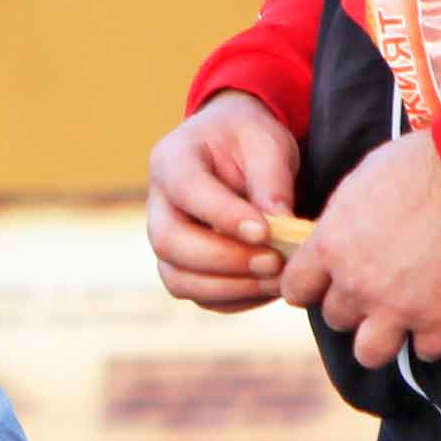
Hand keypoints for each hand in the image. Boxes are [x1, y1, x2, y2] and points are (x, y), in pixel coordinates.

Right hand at [146, 91, 303, 312]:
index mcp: (172, 159)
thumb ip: (271, 182)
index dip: (223, 215)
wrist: (238, 150)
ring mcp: (166, 239)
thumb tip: (282, 227)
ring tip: (276, 279)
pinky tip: (268, 286)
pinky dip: (235, 299)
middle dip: (224, 259)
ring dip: (230, 287)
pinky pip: (200, 296)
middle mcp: (158, 203)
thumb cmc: (249, 141)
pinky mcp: (182, 266)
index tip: (265, 231)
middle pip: (169, 242)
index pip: (187, 190)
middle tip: (274, 262)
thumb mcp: (267, 144)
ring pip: (178, 279)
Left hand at [279, 131, 440, 368]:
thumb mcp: (364, 181)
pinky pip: (426, 351)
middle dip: (354, 306)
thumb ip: (344, 220)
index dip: (311, 287)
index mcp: (332, 245)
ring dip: (383, 337)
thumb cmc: (425, 163)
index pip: (296, 288)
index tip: (325, 284)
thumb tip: (339, 234)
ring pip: (369, 353)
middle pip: (336, 319)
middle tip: (378, 288)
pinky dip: (434, 337)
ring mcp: (398, 308)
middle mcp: (357, 284)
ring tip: (401, 318)